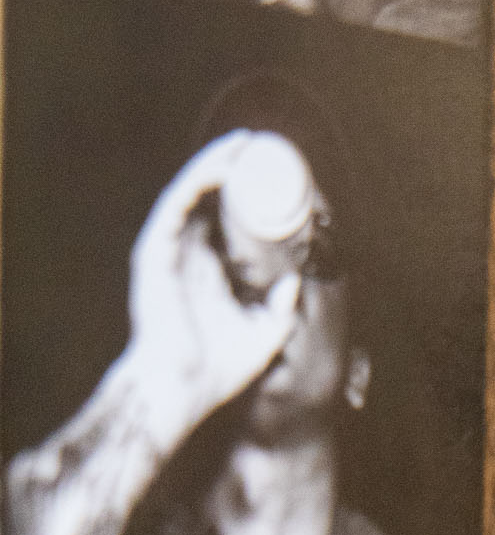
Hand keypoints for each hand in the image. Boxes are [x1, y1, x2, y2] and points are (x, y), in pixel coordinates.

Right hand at [123, 134, 303, 463]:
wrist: (183, 388)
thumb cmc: (216, 370)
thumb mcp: (263, 337)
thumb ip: (280, 310)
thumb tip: (298, 281)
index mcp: (208, 269)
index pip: (227, 219)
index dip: (248, 193)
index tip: (276, 175)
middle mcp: (187, 253)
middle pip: (210, 197)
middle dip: (234, 168)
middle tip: (264, 146)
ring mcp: (169, 249)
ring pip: (194, 191)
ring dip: (218, 164)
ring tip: (245, 145)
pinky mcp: (156, 250)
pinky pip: (179, 203)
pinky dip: (200, 180)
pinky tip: (223, 165)